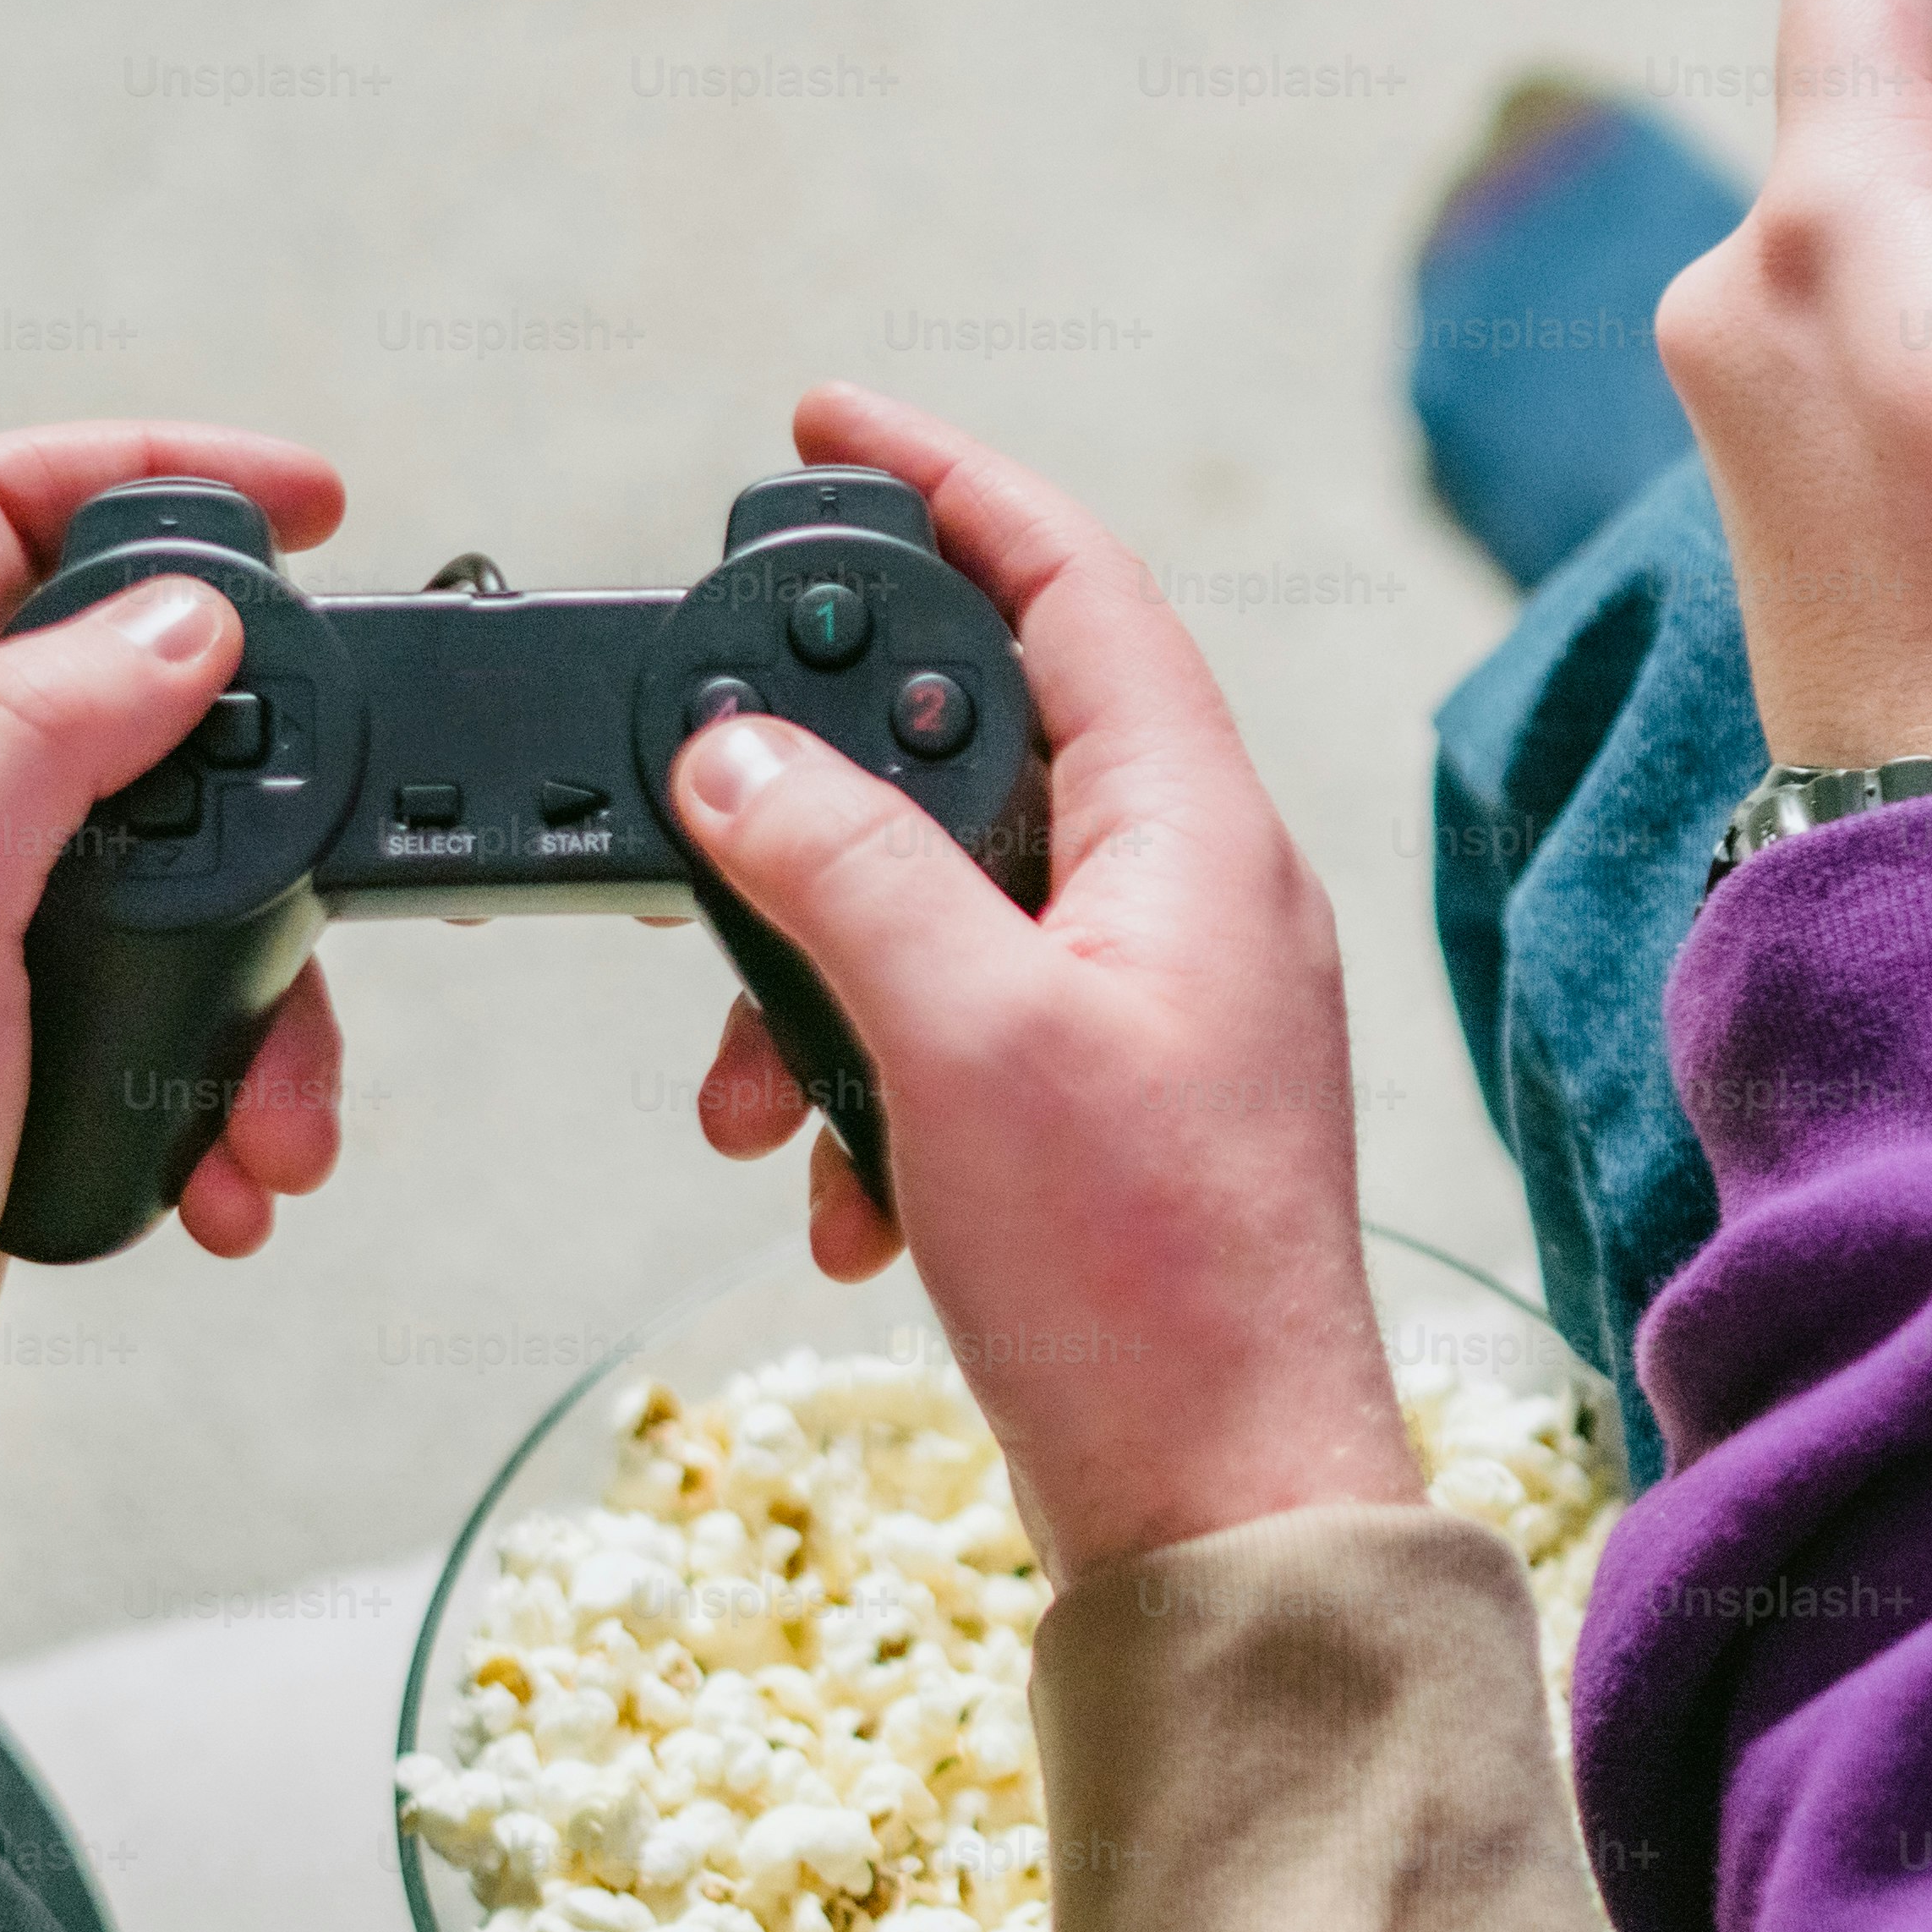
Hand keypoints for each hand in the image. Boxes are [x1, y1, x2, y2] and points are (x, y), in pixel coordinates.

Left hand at [0, 426, 352, 1488]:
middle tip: (359, 819)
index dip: (147, 471)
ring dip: (276, 986)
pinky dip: (240, 1087)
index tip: (307, 498)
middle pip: (133, 690)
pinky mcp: (28, 1048)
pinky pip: (187, 1016)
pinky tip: (232, 1169)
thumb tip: (187, 619)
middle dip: (269, 779)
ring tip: (279, 1105)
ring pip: (192, 875)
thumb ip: (37, 738)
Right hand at [666, 384, 1417, 1582]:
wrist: (1221, 1508)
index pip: (1072, 583)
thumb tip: (732, 757)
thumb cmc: (1143, 1283)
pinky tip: (838, 1189)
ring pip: (947, 904)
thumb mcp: (958, 1036)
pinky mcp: (1112, 1112)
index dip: (949, 482)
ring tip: (753, 1090)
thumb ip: (839, 867)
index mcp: (1196, 834)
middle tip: (710, 813)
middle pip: (985, 742)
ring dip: (822, 977)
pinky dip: (871, 1087)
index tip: (825, 423)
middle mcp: (1193, 896)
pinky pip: (960, 1032)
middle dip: (822, 795)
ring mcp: (1157, 1005)